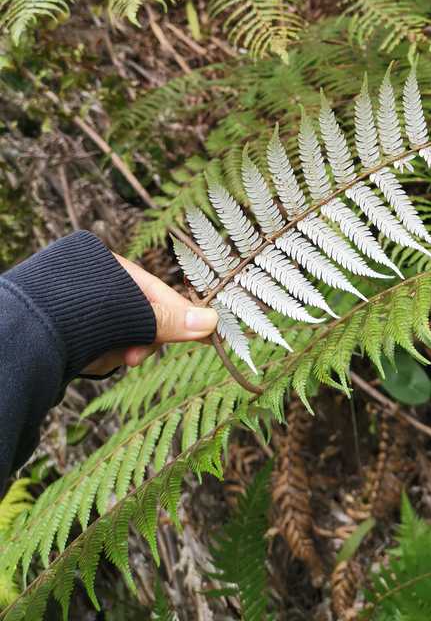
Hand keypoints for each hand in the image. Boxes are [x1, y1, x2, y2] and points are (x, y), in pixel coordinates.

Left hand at [82, 254, 217, 375]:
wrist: (20, 342)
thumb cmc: (78, 313)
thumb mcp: (131, 316)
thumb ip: (169, 321)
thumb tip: (212, 320)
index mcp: (116, 269)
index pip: (160, 291)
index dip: (183, 312)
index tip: (207, 331)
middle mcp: (104, 287)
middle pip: (144, 316)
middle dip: (143, 339)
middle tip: (133, 357)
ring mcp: (90, 311)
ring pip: (126, 335)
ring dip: (121, 350)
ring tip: (106, 358)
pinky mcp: (79, 333)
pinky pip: (106, 344)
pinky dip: (104, 354)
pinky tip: (91, 359)